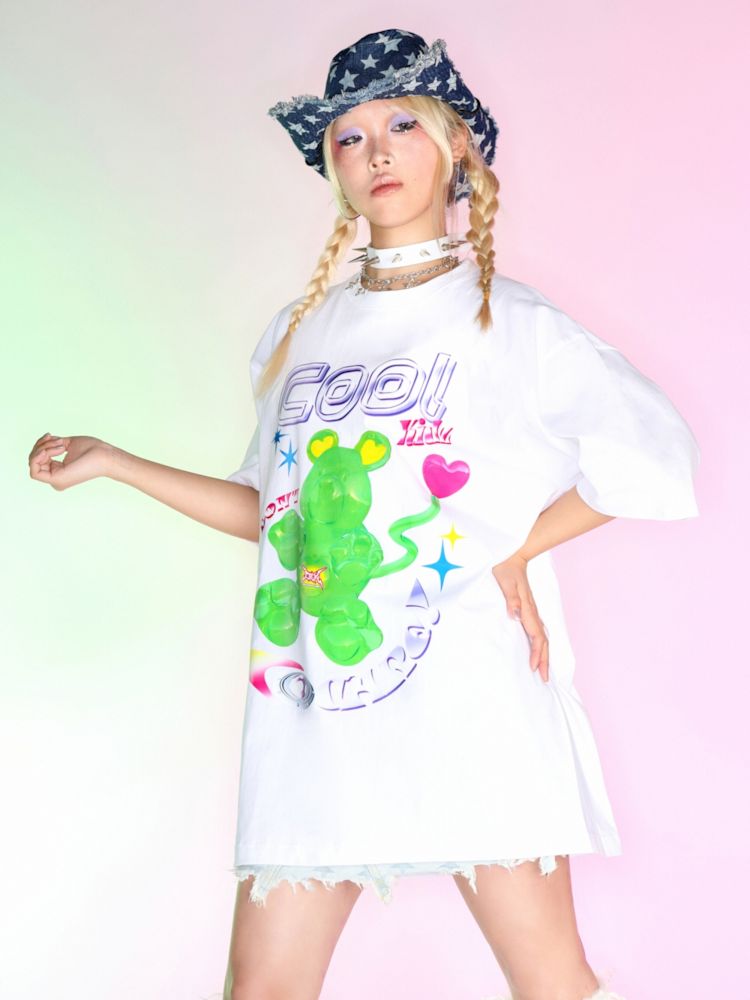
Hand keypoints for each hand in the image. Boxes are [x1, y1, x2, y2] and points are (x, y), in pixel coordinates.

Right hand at [28, 433, 111, 489]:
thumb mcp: (67, 443)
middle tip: (59, 440)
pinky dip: (37, 458)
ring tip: (61, 445)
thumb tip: (43, 443)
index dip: (40, 444)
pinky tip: (47, 451)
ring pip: (34, 464)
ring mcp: (56, 481)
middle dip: (41, 445)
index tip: (51, 435)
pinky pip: (34, 472)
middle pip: (34, 461)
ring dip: (43, 449)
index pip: (38, 459)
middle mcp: (56, 479)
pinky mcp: (56, 480)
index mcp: (58, 471)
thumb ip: (53, 445)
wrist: (104, 455)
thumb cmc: (92, 449)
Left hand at [491, 554, 549, 682]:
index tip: (533, 668)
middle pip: (543, 640)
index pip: (535, 635)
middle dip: (544, 660)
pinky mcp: (529, 611)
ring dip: (544, 655)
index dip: (536, 653)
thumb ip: (511, 598)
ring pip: (542, 638)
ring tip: (544, 671)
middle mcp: (532, 612)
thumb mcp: (505, 581)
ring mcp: (532, 612)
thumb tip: (515, 614)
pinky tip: (538, 652)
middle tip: (544, 678)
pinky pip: (538, 632)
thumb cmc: (506, 569)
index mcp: (527, 608)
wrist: (514, 557)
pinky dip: (540, 645)